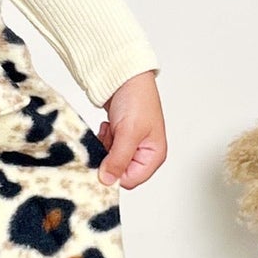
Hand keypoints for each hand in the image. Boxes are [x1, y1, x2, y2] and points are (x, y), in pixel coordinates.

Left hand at [95, 70, 165, 189]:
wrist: (125, 76)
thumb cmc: (136, 99)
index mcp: (154, 155)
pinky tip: (108, 127)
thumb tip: (107, 180)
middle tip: (109, 140)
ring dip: (105, 147)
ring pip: (110, 160)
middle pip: (119, 171)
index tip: (102, 162)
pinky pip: (106, 149)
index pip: (131, 180)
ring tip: (111, 130)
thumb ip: (119, 159)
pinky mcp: (120, 137)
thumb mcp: (128, 132)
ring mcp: (132, 145)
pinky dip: (103, 139)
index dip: (115, 173)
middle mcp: (144, 153)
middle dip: (109, 157)